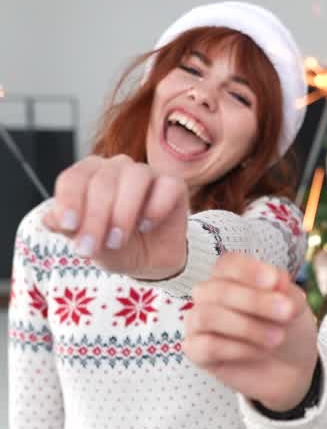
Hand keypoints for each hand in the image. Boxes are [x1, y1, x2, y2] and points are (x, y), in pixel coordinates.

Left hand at [44, 155, 189, 278]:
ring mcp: (147, 174)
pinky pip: (167, 186)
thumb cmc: (115, 246)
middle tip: (91, 247)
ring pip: (135, 176)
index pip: (74, 178)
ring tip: (117, 240)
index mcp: (89, 175)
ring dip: (123, 211)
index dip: (70, 201)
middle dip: (95, 217)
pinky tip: (147, 226)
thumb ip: (69, 230)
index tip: (69, 226)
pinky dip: (155, 208)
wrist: (149, 261)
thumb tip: (50, 220)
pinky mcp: (174, 186)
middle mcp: (117, 168)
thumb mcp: (88, 244)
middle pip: (103, 180)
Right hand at [184, 253, 317, 409]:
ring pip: (208, 316)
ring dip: (246, 326)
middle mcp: (210, 296)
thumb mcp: (294, 306)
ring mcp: (199, 323)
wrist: (291, 368)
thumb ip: (286, 291)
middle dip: (255, 301)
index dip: (249, 271)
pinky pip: (206, 345)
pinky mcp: (196, 351)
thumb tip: (278, 279)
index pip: (228, 264)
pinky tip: (258, 352)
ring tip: (277, 337)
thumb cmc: (287, 328)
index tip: (274, 281)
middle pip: (218, 289)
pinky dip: (236, 349)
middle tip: (286, 312)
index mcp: (231, 277)